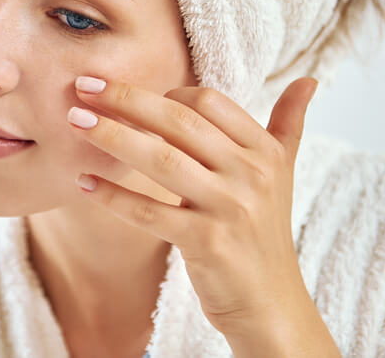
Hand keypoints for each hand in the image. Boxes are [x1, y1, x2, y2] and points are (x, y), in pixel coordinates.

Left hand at [68, 75, 338, 355]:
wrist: (272, 304)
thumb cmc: (265, 232)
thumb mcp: (284, 173)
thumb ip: (290, 123)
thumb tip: (308, 80)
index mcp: (265, 151)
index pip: (209, 101)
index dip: (165, 91)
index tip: (129, 93)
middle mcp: (251, 174)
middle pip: (179, 121)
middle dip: (126, 100)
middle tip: (84, 87)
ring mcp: (229, 208)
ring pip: (160, 158)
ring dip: (112, 136)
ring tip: (75, 122)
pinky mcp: (206, 243)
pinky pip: (149, 212)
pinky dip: (114, 196)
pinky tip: (85, 182)